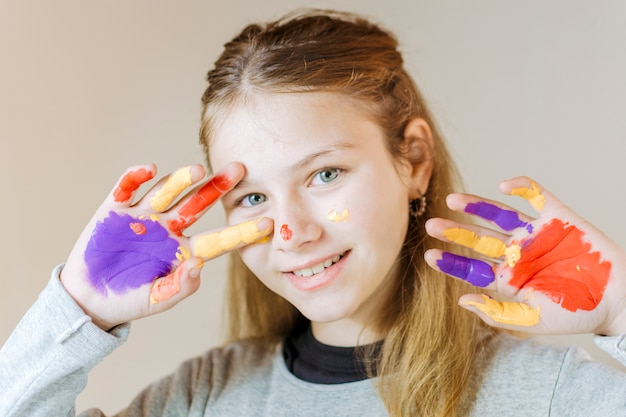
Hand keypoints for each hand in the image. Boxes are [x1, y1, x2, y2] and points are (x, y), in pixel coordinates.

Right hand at [61, 163, 272, 329]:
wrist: (89, 298)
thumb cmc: (130, 300)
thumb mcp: (158, 299)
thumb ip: (180, 286)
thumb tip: (199, 265)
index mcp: (184, 250)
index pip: (219, 239)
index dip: (241, 231)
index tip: (267, 223)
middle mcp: (168, 227)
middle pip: (198, 204)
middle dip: (217, 188)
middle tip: (239, 169)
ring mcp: (143, 216)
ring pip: (167, 191)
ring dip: (181, 180)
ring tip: (198, 170)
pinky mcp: (114, 209)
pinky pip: (127, 188)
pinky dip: (136, 177)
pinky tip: (150, 169)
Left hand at [425, 176, 625, 335]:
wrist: (619, 300)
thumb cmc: (576, 313)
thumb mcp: (533, 319)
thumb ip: (497, 312)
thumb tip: (462, 301)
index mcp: (509, 278)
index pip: (473, 267)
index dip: (452, 261)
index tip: (430, 256)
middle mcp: (517, 253)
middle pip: (480, 239)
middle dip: (456, 232)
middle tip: (432, 225)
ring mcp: (536, 234)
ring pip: (500, 215)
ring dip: (477, 207)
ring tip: (452, 200)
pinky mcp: (559, 217)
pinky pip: (537, 196)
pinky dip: (521, 187)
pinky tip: (503, 186)